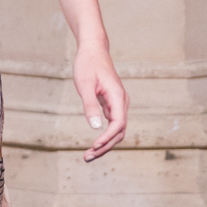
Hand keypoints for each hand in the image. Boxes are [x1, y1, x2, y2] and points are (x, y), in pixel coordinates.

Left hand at [72, 39, 127, 161]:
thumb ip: (90, 105)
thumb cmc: (88, 64)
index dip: (107, 137)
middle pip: (119, 131)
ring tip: (88, 155)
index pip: (118, 123)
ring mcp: (118, 104)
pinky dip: (104, 136)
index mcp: (118, 97)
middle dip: (105, 146)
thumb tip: (95, 127)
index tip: (94, 146)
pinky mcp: (112, 105)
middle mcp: (122, 102)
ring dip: (104, 144)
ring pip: (116, 130)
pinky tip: (93, 145)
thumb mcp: (85, 84)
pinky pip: (112, 125)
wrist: (93, 49)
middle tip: (87, 157)